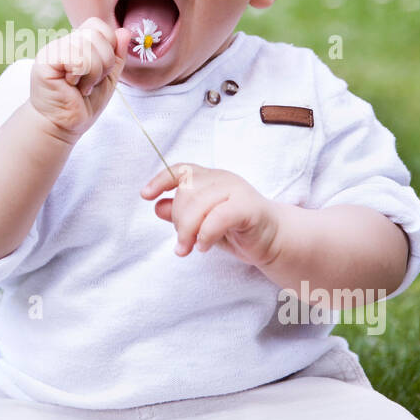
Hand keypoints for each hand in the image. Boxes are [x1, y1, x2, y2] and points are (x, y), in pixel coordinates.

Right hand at [30, 18, 129, 142]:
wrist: (63, 126)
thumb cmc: (83, 104)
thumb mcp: (108, 78)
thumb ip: (116, 56)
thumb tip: (124, 31)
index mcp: (77, 43)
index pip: (98, 25)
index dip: (108, 45)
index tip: (101, 70)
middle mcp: (63, 42)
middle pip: (96, 35)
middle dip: (104, 64)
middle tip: (91, 82)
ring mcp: (53, 50)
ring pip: (88, 47)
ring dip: (92, 74)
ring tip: (81, 86)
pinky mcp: (45, 61)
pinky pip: (77, 58)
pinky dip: (81, 76)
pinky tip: (71, 86)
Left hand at [140, 163, 283, 266]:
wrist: (274, 240)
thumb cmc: (237, 230)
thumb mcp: (203, 222)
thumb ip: (182, 214)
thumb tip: (157, 206)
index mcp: (210, 178)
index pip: (180, 170)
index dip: (160, 180)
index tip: (145, 196)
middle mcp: (222, 179)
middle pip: (186, 192)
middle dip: (178, 222)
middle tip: (181, 245)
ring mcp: (236, 190)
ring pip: (199, 204)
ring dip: (189, 232)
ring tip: (190, 249)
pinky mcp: (248, 207)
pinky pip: (218, 217)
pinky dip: (206, 234)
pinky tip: (204, 247)